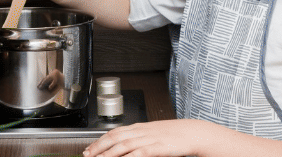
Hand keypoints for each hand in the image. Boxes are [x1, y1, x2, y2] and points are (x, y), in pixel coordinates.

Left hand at [84, 121, 200, 156]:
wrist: (193, 132)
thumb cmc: (174, 135)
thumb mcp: (152, 134)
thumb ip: (138, 138)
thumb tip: (123, 147)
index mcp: (139, 127)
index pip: (114, 132)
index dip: (99, 141)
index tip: (89, 149)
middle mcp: (141, 131)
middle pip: (115, 138)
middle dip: (99, 147)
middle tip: (87, 155)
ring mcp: (149, 138)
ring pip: (124, 145)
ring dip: (109, 154)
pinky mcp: (158, 146)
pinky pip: (141, 152)